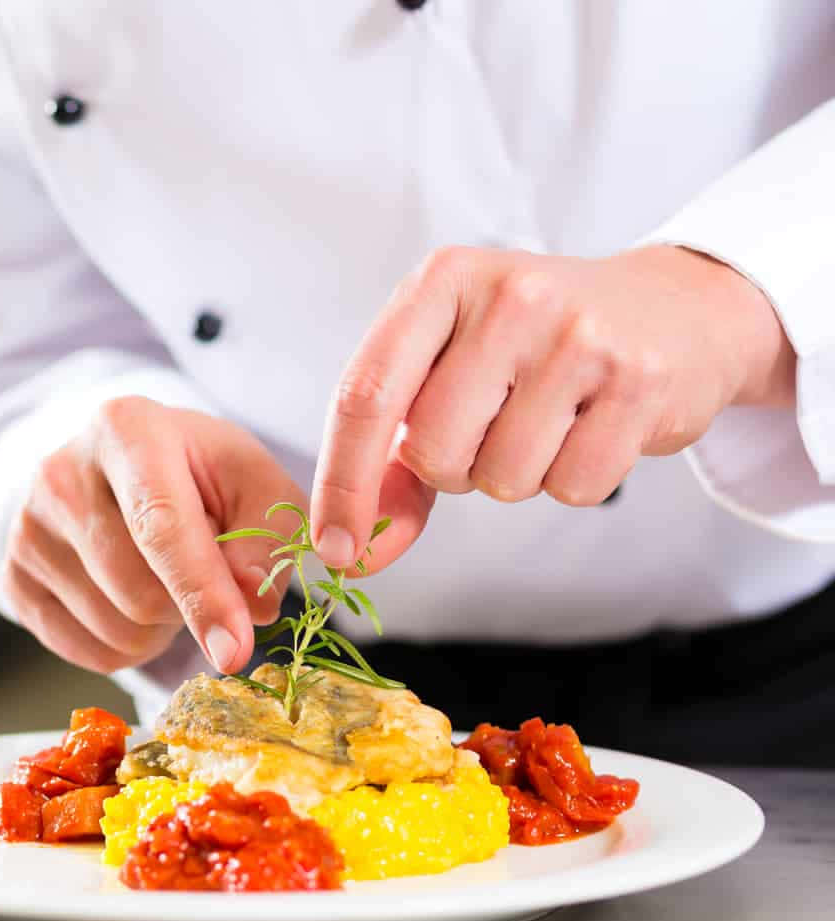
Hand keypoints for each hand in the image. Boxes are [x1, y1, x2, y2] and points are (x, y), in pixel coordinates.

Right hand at [2, 397, 303, 674]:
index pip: (161, 527)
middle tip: (198, 574)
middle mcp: (61, 473)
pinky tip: (129, 601)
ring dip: (160, 629)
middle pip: (138, 594)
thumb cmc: (195, 471)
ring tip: (161, 579)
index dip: (202, 594)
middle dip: (187, 607)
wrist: (117, 464)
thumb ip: (268, 537)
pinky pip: (86, 652)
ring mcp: (26, 527)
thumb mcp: (250, 479)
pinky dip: (126, 646)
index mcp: (126, 429)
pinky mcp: (12, 576)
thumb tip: (256, 607)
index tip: (234, 651)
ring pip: (115, 630)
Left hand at [309, 245, 794, 569]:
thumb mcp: (450, 371)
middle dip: (453, 470)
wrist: (674, 309)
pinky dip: (574, 480)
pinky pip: (574, 487)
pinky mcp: (641, 379)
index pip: (365, 395)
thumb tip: (349, 553)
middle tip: (494, 427)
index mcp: (441, 282)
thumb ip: (390, 459)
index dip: (342, 483)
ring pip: (502, 478)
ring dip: (515, 476)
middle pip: (433, 450)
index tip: (332, 549)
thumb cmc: (535, 348)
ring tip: (549, 420)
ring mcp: (579, 334)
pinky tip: (594, 427)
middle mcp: (507, 297)